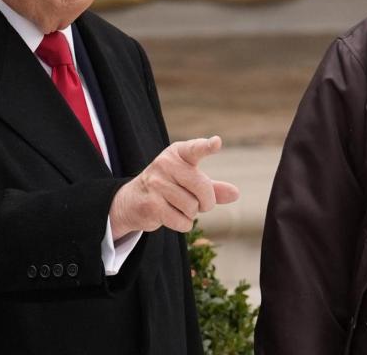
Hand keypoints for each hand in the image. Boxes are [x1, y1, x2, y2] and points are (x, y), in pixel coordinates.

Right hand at [109, 136, 239, 236]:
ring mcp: (156, 184)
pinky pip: (182, 221)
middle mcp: (165, 164)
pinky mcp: (151, 204)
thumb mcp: (190, 182)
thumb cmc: (168, 187)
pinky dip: (183, 224)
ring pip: (192, 207)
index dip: (207, 146)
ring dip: (191, 214)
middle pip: (202, 187)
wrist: (132, 201)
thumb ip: (213, 187)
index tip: (217, 142)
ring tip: (179, 207)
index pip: (195, 149)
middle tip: (200, 204)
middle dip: (206, 202)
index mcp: (178, 153)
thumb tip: (235, 194)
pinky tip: (172, 217)